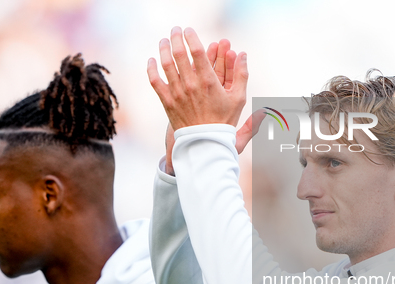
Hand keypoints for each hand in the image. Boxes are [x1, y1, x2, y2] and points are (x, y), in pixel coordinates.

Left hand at [160, 35, 240, 174]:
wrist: (205, 142)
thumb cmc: (223, 121)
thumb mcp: (238, 98)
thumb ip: (241, 75)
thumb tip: (243, 55)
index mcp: (208, 82)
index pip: (197, 51)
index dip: (191, 37)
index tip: (189, 30)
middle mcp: (190, 85)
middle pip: (179, 53)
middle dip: (175, 38)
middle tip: (175, 30)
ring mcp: (177, 93)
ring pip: (166, 64)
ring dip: (163, 49)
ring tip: (163, 41)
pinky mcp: (167, 101)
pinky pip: (155, 81)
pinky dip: (151, 69)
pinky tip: (151, 60)